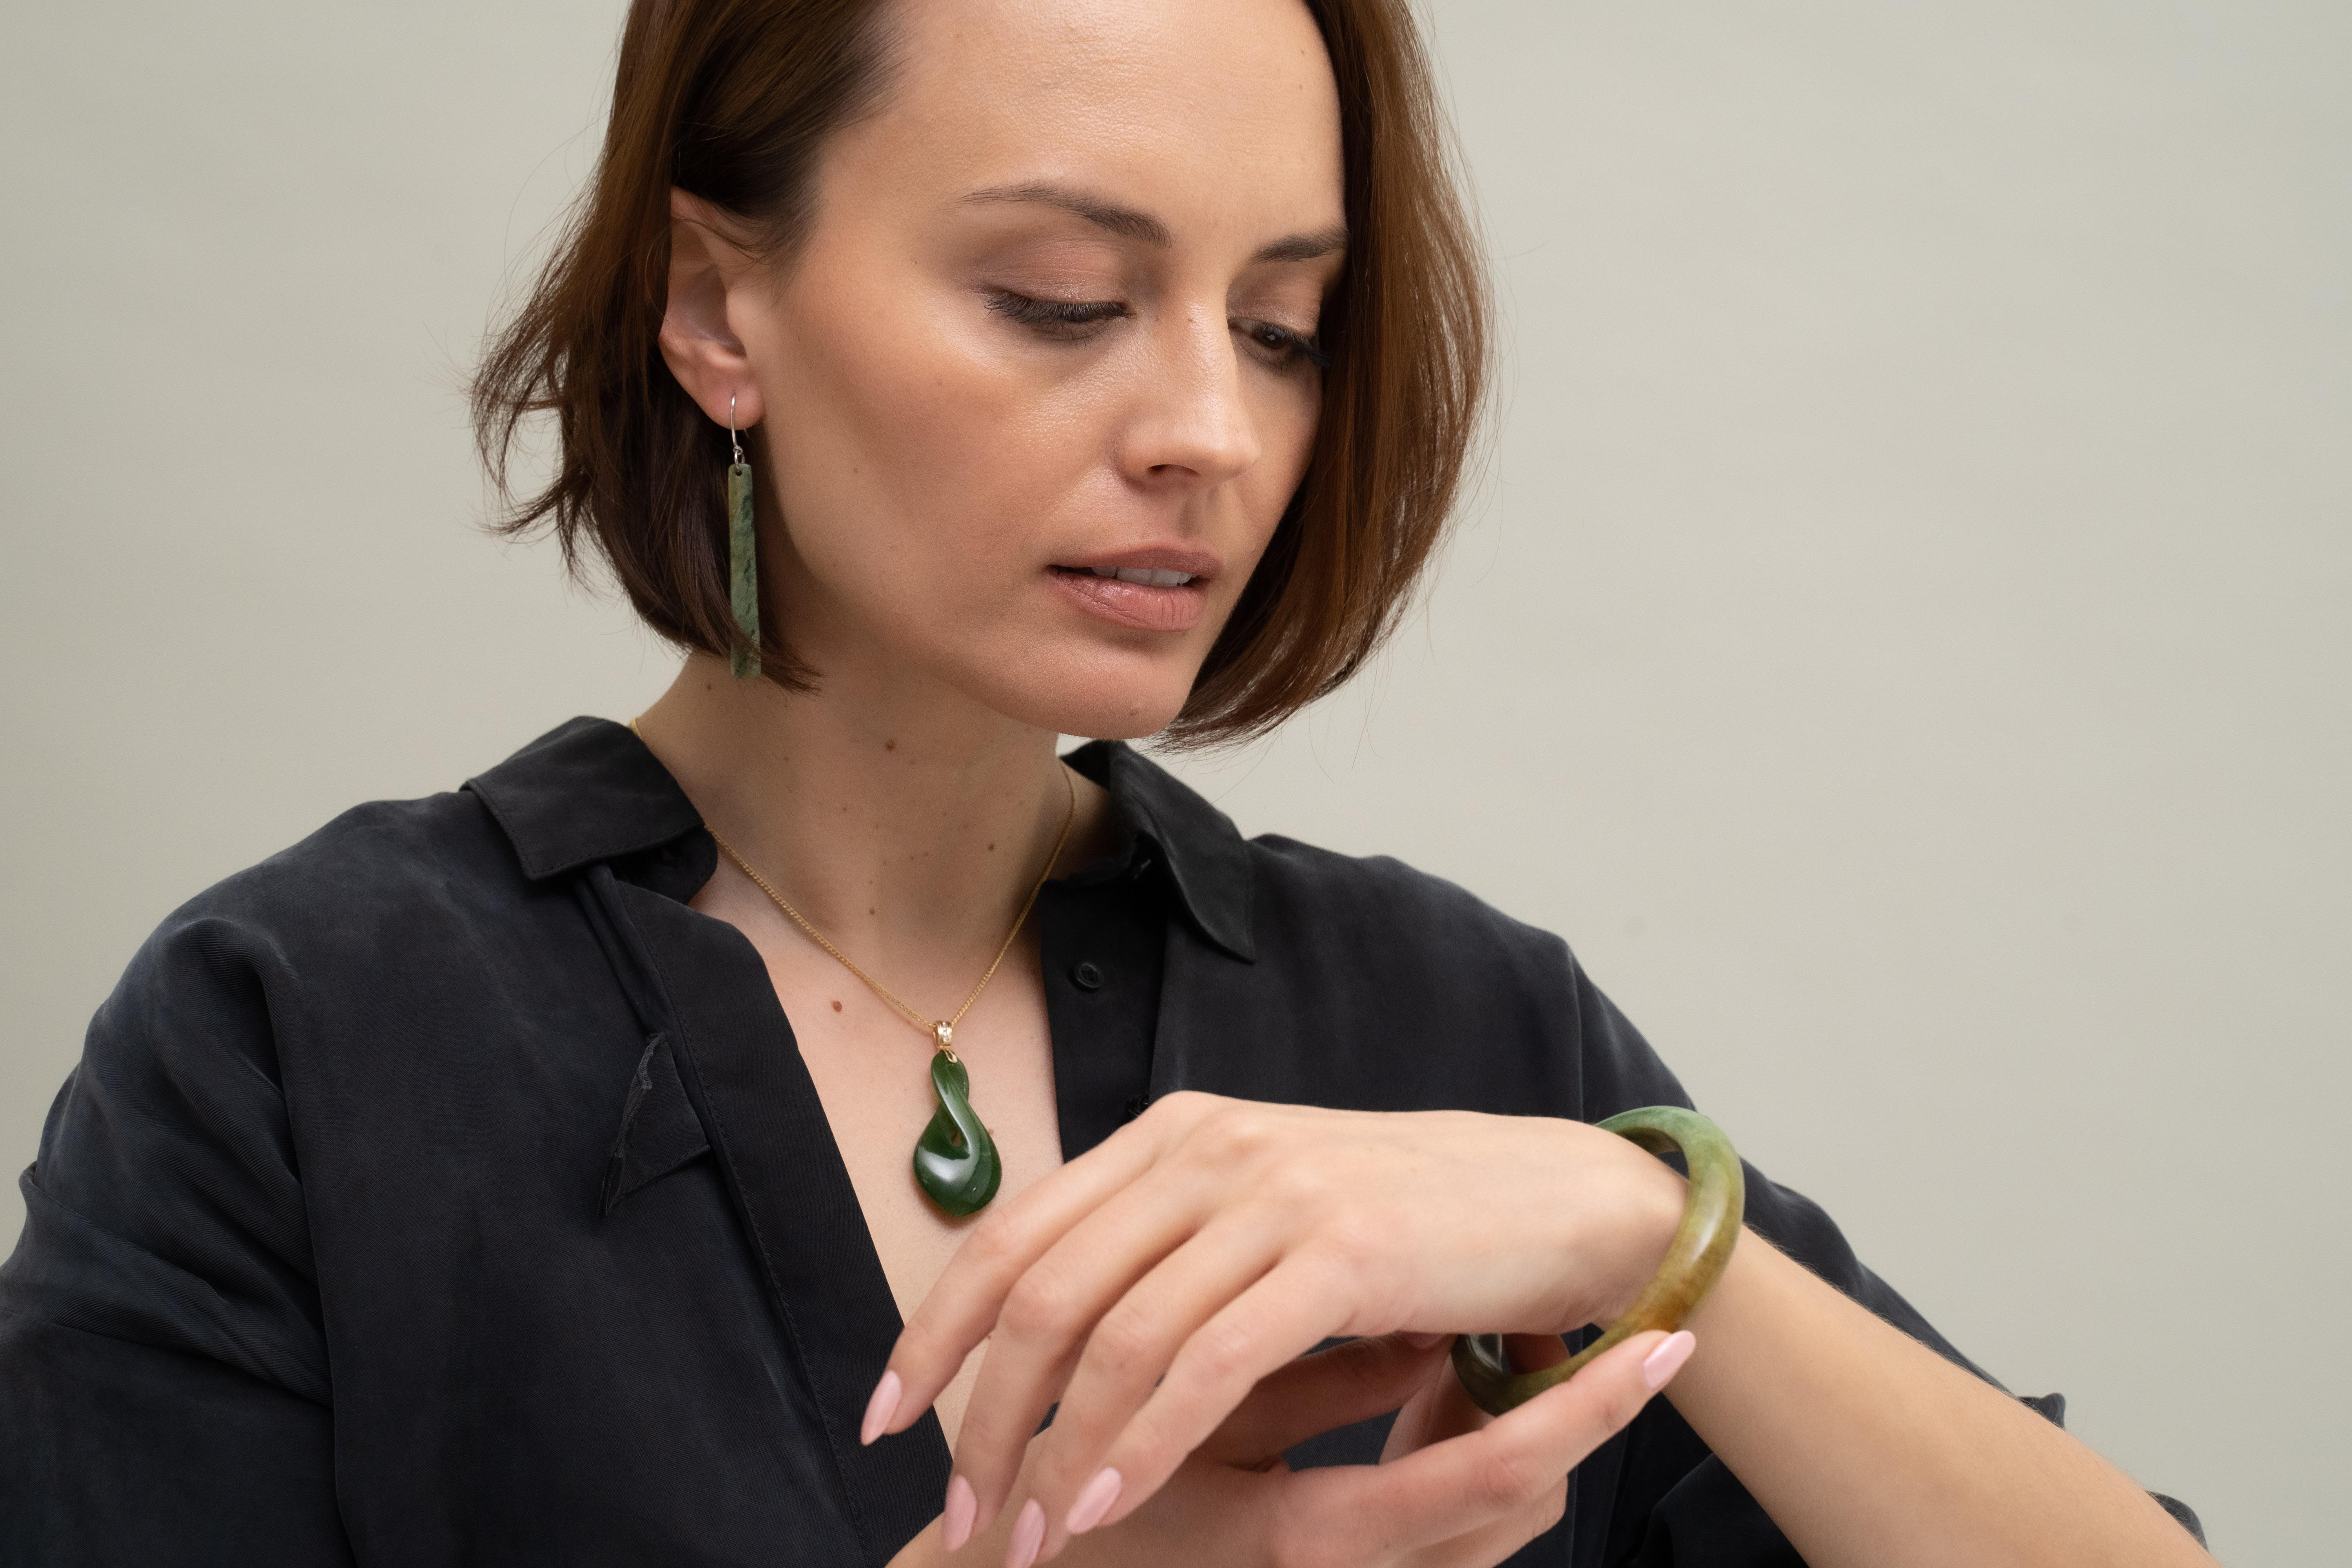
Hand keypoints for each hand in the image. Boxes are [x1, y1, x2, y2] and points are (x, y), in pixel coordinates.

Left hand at [865, 1092, 1691, 1558]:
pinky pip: (1208, 1361)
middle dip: (977, 1412)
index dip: (932, 1328)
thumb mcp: (1256, 1219)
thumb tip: (1054, 1333)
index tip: (883, 1419)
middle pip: (1039, 1287)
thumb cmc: (1402, 1228)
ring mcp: (1271, 1193)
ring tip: (1028, 1538)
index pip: (1009, 1234)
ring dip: (1054, 1449)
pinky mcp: (1339, 1251)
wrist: (1555, 1199)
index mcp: (1170, 1137)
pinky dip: (1143, 1441)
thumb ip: (1164, 1252)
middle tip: (957, 1513)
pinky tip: (1106, 1506)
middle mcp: (1205, 1148)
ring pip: (1113, 1333)